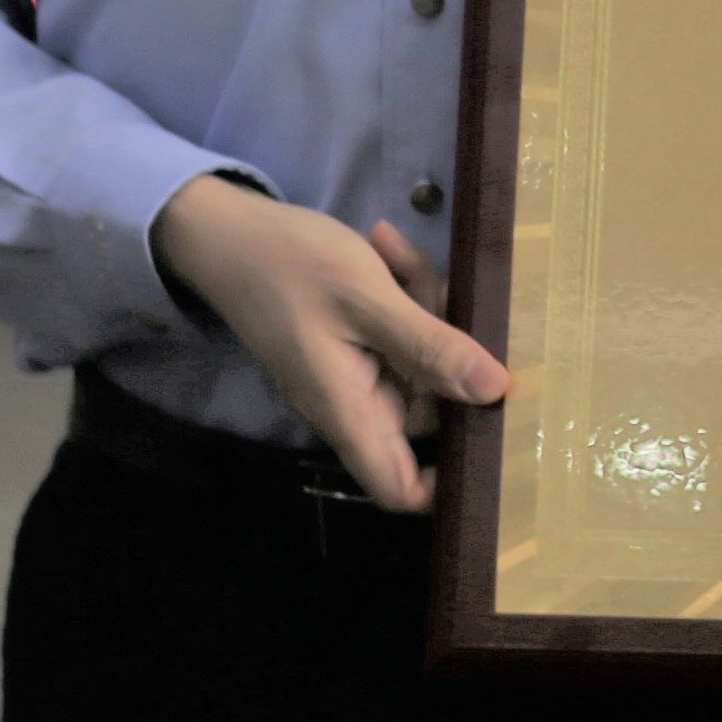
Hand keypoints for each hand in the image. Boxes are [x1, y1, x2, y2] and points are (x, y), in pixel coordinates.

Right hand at [149, 173, 501, 511]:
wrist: (225, 233)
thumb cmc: (287, 265)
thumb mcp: (367, 299)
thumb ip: (430, 347)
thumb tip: (496, 390)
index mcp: (348, 410)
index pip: (398, 488)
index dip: (445, 484)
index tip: (493, 437)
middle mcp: (352, 403)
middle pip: (427, 409)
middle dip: (449, 354)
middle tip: (442, 290)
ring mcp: (353, 371)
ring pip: (419, 360)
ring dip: (426, 309)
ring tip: (399, 256)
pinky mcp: (354, 341)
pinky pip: (399, 332)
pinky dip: (405, 295)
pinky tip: (388, 248)